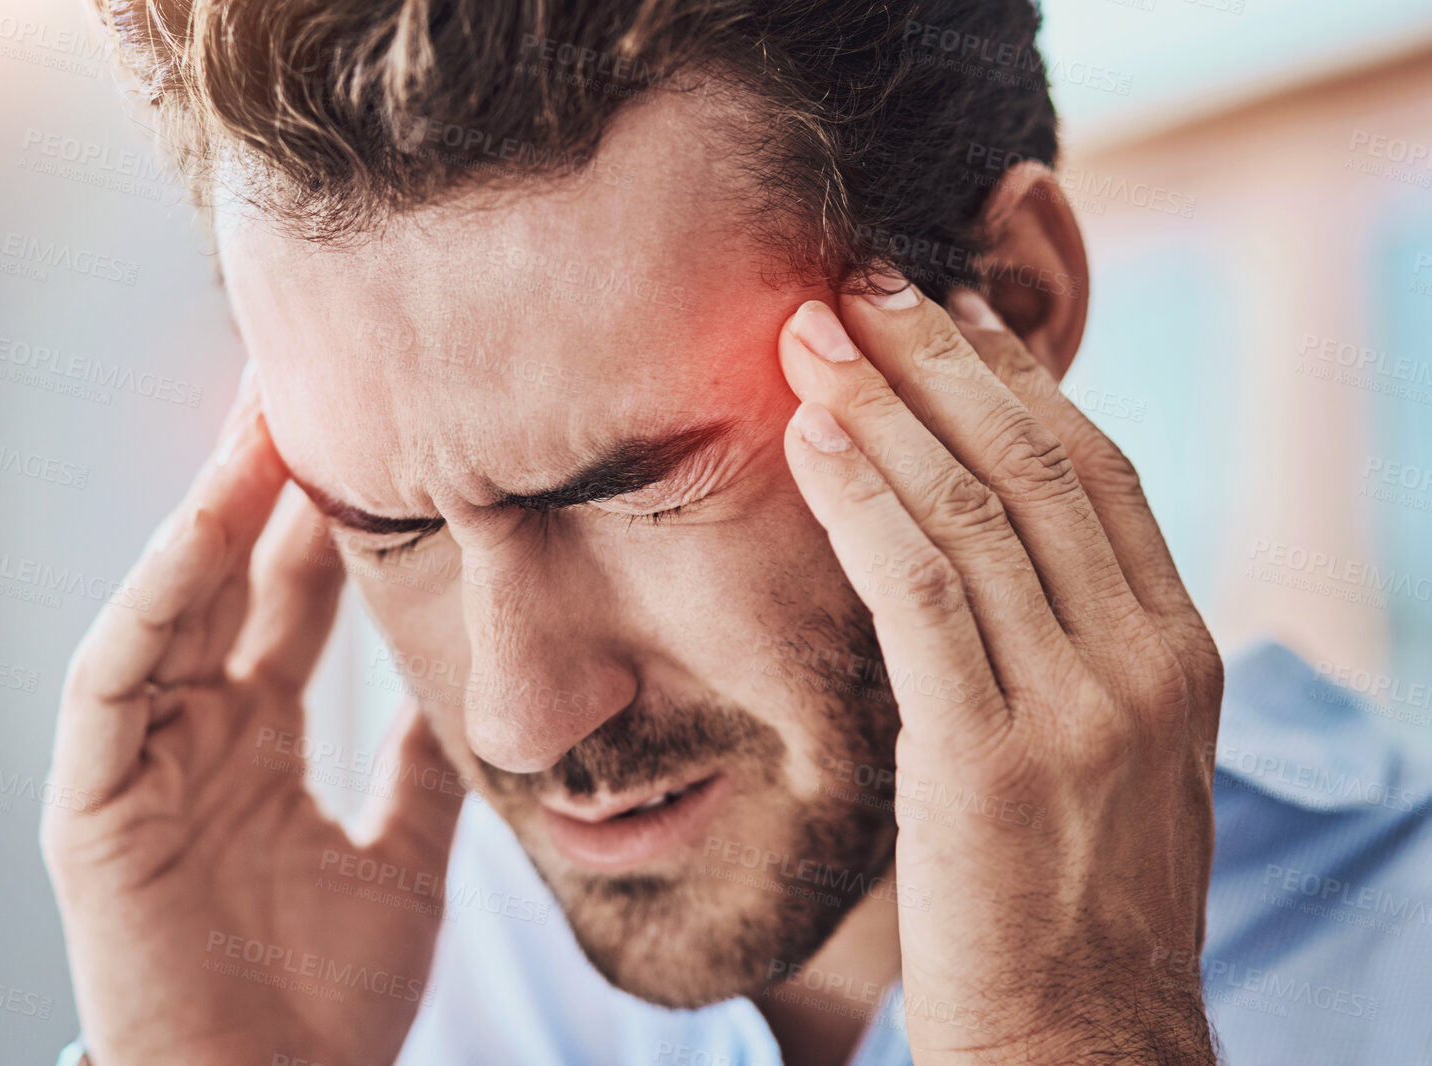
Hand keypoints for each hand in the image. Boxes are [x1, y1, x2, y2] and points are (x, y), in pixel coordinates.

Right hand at [41, 376, 464, 1065]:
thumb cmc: (328, 1003)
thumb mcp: (403, 859)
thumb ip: (422, 769)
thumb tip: (463, 687)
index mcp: (260, 740)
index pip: (290, 596)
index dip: (328, 513)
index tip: (381, 424)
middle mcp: (196, 731)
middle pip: (229, 575)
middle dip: (264, 478)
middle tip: (309, 372)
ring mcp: (139, 759)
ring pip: (169, 603)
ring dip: (209, 510)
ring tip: (259, 417)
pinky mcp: (89, 800)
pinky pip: (115, 677)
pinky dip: (155, 597)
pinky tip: (202, 526)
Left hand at [775, 276, 1222, 1062]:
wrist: (1083, 1045)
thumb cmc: (1075, 903)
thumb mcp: (1113, 759)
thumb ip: (1079, 650)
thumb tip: (1006, 556)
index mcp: (1178, 652)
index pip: (1094, 472)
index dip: (1015, 376)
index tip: (945, 308)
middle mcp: (1144, 661)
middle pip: (1035, 462)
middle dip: (940, 357)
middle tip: (860, 279)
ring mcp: (1078, 706)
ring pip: (973, 508)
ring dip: (882, 404)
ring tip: (809, 332)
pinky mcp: (994, 755)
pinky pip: (920, 590)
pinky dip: (861, 498)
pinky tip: (810, 438)